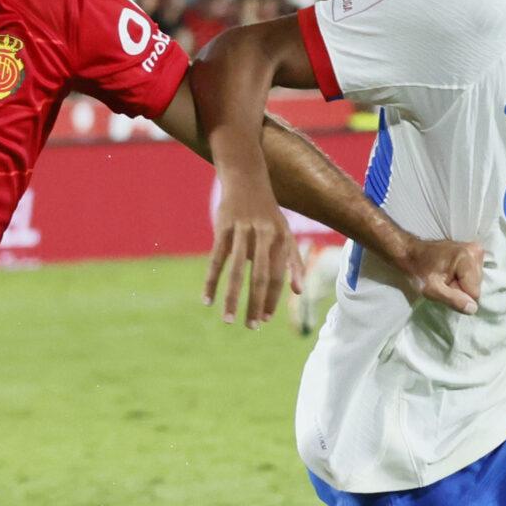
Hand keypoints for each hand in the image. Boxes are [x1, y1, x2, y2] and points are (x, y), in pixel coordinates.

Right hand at [203, 175, 298, 328]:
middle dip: (255, 304)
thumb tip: (298, 292)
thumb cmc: (267, 214)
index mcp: (281, 239)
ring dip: (232, 298)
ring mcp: (242, 231)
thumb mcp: (284, 234)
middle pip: (260, 276)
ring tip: (228, 320)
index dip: (273, 299)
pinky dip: (211, 281)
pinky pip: (215, 260)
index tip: (266, 319)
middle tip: (251, 327)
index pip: (278, 275)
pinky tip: (207, 300)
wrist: (246, 178)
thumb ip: (293, 262)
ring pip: (236, 271)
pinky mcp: (223, 228)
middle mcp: (263, 235)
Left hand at [395, 236, 483, 314]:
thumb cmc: (419, 271)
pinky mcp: (474, 251)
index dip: (459, 295)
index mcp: (467, 258)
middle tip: (443, 281)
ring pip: (476, 281)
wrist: (411, 253)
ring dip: (461, 283)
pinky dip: (463, 276)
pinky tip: (451, 271)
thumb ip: (453, 300)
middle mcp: (476, 251)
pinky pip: (474, 274)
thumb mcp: (432, 290)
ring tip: (445, 275)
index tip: (444, 287)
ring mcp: (476, 250)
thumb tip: (473, 308)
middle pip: (476, 285)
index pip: (474, 292)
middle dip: (460, 288)